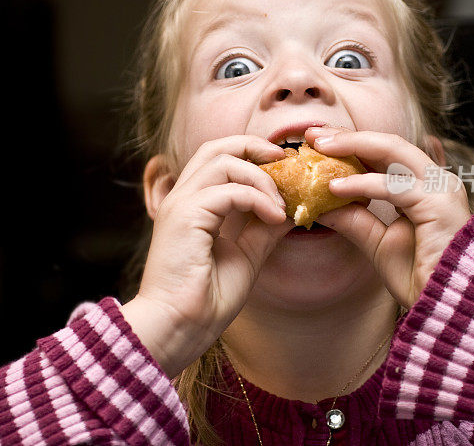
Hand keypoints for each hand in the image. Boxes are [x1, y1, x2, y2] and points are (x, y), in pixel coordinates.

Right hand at [122, 135, 291, 376]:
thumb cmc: (206, 299)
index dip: (252, 154)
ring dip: (261, 177)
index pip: (219, 158)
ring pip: (224, 162)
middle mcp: (182, 197)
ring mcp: (180, 204)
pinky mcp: (185, 216)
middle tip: (285, 162)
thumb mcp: (247, 255)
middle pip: (216, 147)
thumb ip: (265, 228)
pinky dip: (257, 198)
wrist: (179, 327)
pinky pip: (229, 191)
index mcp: (193, 205)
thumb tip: (294, 207)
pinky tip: (275, 217)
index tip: (285, 168)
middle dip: (254, 147)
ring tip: (281, 204)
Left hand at [304, 127, 470, 308]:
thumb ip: (353, 219)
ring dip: (351, 146)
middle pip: (387, 144)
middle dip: (347, 136)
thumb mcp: (376, 242)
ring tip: (318, 149)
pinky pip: (393, 186)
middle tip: (312, 134)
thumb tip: (318, 204)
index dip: (350, 143)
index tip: (316, 140)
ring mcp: (442, 189)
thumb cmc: (419, 277)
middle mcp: (437, 180)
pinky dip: (361, 184)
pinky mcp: (439, 204)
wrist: (446, 308)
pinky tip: (334, 188)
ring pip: (392, 151)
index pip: (384, 153)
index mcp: (424, 186)